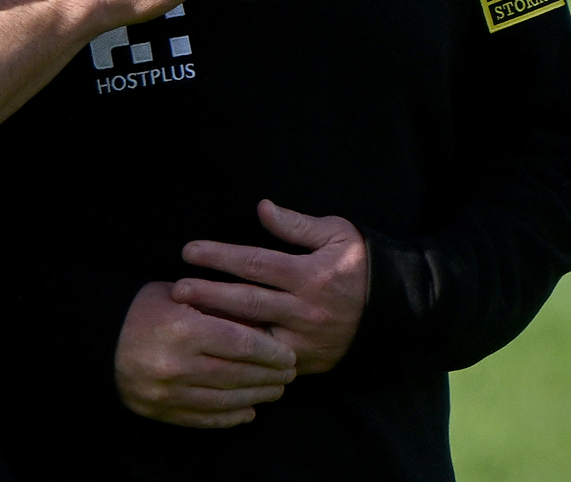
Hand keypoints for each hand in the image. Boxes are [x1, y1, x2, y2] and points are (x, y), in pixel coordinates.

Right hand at [114, 281, 296, 427]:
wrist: (97, 341)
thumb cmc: (142, 310)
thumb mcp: (176, 294)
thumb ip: (215, 307)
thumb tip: (261, 323)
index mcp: (184, 330)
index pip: (242, 345)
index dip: (271, 353)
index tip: (289, 354)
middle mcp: (178, 365)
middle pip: (239, 375)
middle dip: (270, 376)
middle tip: (290, 374)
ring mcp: (169, 393)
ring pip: (226, 401)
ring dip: (257, 397)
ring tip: (275, 391)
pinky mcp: (162, 412)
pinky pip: (205, 419)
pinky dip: (231, 418)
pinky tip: (249, 412)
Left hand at [173, 202, 369, 374]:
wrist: (395, 312)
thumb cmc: (359, 264)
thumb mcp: (338, 234)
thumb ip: (298, 225)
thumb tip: (262, 208)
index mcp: (311, 276)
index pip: (256, 264)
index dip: (220, 256)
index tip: (189, 251)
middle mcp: (306, 311)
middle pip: (247, 302)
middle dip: (208, 294)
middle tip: (176, 289)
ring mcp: (304, 341)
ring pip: (253, 335)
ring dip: (217, 326)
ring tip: (184, 318)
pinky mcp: (304, 362)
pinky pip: (265, 360)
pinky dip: (238, 353)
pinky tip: (212, 345)